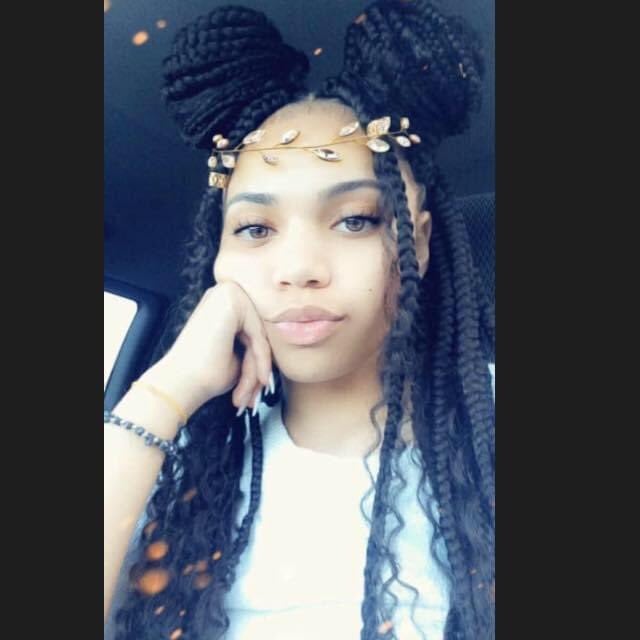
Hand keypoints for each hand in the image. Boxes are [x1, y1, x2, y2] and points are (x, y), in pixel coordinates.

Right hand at [141, 282, 273, 418]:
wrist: (180, 383)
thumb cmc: (204, 375)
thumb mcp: (239, 358)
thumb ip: (258, 345)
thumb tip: (283, 346)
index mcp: (225, 305)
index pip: (256, 332)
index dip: (258, 363)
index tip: (257, 389)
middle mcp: (225, 293)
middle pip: (259, 333)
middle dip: (258, 368)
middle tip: (251, 398)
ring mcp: (228, 293)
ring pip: (261, 336)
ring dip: (256, 368)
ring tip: (246, 395)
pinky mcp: (232, 300)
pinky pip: (259, 335)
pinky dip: (260, 360)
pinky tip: (258, 379)